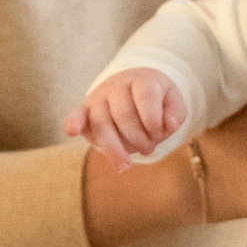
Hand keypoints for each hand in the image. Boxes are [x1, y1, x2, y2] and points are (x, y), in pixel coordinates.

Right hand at [65, 68, 185, 168]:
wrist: (132, 87)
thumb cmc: (155, 100)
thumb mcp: (172, 101)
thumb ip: (175, 112)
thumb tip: (169, 124)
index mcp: (142, 79)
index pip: (146, 96)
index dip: (153, 119)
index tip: (159, 133)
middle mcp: (117, 86)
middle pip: (124, 115)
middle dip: (138, 138)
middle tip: (149, 148)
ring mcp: (99, 98)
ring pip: (102, 123)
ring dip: (114, 147)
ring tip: (125, 166)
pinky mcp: (85, 111)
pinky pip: (76, 115)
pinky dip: (73, 122)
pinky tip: (71, 131)